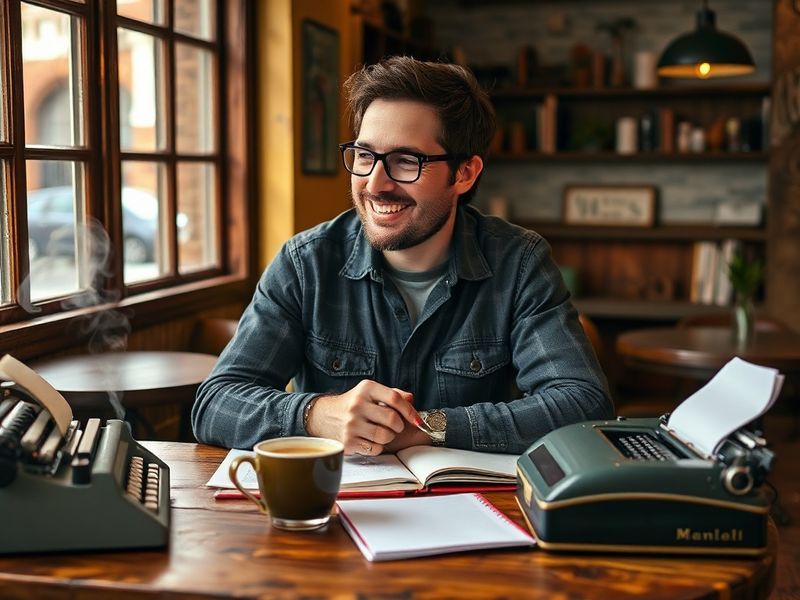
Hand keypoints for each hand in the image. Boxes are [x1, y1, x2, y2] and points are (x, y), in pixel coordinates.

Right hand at [305, 380, 423, 455]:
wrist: (324, 415)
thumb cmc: (353, 404)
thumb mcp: (370, 393)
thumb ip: (392, 394)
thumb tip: (411, 400)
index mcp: (366, 389)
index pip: (395, 398)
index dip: (410, 411)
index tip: (417, 420)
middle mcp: (357, 405)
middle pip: (393, 419)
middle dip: (399, 426)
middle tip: (395, 426)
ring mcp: (351, 424)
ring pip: (385, 436)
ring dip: (388, 437)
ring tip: (381, 432)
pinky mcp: (348, 441)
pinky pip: (375, 449)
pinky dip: (377, 447)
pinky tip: (370, 439)